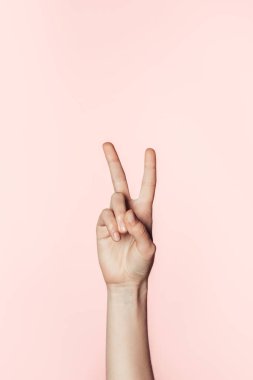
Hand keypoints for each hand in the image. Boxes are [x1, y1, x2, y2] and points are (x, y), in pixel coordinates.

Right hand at [96, 142, 156, 287]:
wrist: (124, 278)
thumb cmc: (141, 263)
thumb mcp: (148, 248)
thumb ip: (141, 230)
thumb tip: (127, 213)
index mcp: (144, 211)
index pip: (147, 186)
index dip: (149, 168)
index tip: (149, 150)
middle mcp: (128, 209)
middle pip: (120, 180)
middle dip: (113, 162)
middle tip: (106, 143)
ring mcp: (113, 216)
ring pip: (114, 200)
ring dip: (119, 215)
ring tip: (123, 233)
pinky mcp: (102, 224)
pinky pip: (104, 214)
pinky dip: (111, 225)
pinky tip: (115, 237)